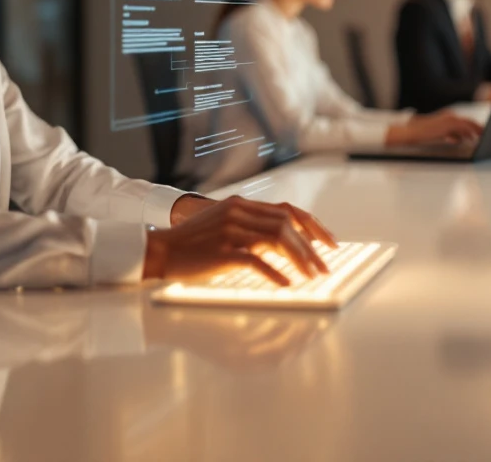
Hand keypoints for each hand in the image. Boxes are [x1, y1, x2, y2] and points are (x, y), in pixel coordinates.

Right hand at [143, 195, 337, 285]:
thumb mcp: (224, 225)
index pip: (288, 210)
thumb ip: (252, 227)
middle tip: (325, 266)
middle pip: (288, 223)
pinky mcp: (222, 251)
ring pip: (278, 239)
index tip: (328, 241)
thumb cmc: (193, 243)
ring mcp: (231, 230)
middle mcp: (239, 212)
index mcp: (241, 204)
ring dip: (300, 259)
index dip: (312, 225)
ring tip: (312, 276)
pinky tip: (286, 285)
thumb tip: (284, 242)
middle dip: (312, 246)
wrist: (161, 250)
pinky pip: (256, 261)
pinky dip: (275, 273)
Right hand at [387, 111, 482, 145]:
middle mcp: (450, 115)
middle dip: (478, 127)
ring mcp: (449, 119)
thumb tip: (459, 139)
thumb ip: (450, 135)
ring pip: (467, 123)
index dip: (475, 126)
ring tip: (482, 136)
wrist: (413, 131)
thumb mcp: (439, 134)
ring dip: (475, 130)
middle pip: (469, 121)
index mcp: (448, 116)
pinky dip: (469, 132)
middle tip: (486, 134)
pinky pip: (462, 127)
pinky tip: (472, 137)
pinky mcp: (447, 124)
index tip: (481, 131)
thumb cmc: (424, 133)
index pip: (465, 120)